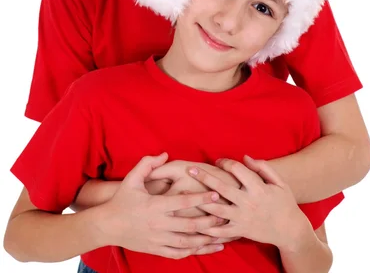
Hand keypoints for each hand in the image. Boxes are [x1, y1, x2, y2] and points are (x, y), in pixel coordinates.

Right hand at [97, 153, 224, 257]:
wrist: (106, 226)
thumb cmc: (121, 200)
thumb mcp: (132, 179)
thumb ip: (148, 164)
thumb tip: (164, 154)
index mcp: (154, 206)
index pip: (183, 202)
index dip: (201, 198)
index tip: (216, 193)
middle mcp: (158, 224)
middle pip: (189, 225)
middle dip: (210, 220)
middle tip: (225, 215)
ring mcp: (157, 240)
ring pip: (187, 243)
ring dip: (206, 240)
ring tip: (222, 237)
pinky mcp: (156, 250)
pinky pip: (178, 253)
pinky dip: (193, 252)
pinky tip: (205, 249)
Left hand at [188, 156, 307, 248]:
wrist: (290, 230)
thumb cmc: (284, 202)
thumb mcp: (279, 181)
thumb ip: (263, 167)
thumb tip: (245, 157)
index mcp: (257, 188)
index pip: (237, 170)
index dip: (225, 163)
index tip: (218, 161)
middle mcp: (248, 202)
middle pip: (222, 188)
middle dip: (205, 177)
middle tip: (190, 169)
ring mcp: (243, 218)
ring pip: (217, 210)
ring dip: (200, 201)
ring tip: (185, 195)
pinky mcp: (240, 231)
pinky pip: (220, 231)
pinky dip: (207, 227)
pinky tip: (194, 221)